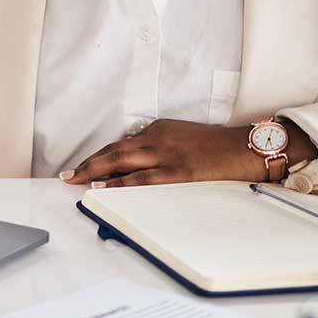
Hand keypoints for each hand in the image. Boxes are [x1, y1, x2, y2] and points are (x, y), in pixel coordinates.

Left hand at [60, 120, 270, 187]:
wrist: (249, 147)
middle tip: (68, 175)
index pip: (122, 144)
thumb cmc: (220, 147)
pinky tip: (104, 188)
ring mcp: (168, 154)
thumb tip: (136, 166)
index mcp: (161, 129)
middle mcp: (159, 138)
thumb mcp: (185, 139)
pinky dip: (120, 183)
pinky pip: (143, 179)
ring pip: (122, 161)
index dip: (100, 157)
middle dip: (88, 164)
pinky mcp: (180, 171)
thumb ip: (161, 148)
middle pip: (115, 150)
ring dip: (95, 172)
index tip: (83, 167)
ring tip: (76, 182)